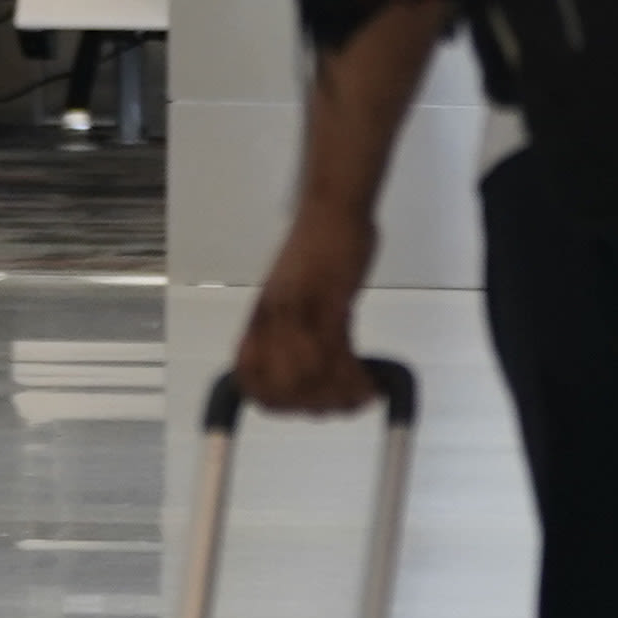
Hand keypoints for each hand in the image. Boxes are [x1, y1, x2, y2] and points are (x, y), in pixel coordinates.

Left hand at [234, 207, 378, 415]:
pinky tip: (372, 382)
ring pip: (308, 375)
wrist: (333, 207)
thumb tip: (303, 368)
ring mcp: (299, 308)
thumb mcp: (293, 295)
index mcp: (260, 317)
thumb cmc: (318, 247)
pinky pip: (336, 353)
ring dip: (338, 395)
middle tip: (340, 406)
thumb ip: (292, 329)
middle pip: (278, 384)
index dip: (269, 402)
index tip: (300, 409)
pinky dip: (355, 377)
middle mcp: (273, 316)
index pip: (246, 376)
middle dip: (311, 405)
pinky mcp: (328, 299)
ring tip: (361, 397)